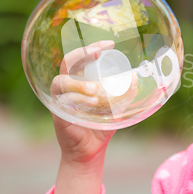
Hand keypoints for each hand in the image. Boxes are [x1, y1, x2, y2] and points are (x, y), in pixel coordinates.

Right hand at [49, 40, 137, 163]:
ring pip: (61, 82)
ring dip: (78, 83)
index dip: (93, 46)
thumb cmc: (102, 124)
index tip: (110, 44)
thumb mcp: (118, 106)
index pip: (81, 56)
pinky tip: (91, 102)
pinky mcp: (57, 113)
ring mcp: (60, 99)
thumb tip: (135, 78)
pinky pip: (62, 102)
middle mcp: (67, 86)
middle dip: (82, 54)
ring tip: (95, 90)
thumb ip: (126, 93)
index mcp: (80, 79)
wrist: (91, 149)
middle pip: (67, 62)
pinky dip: (77, 100)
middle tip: (98, 53)